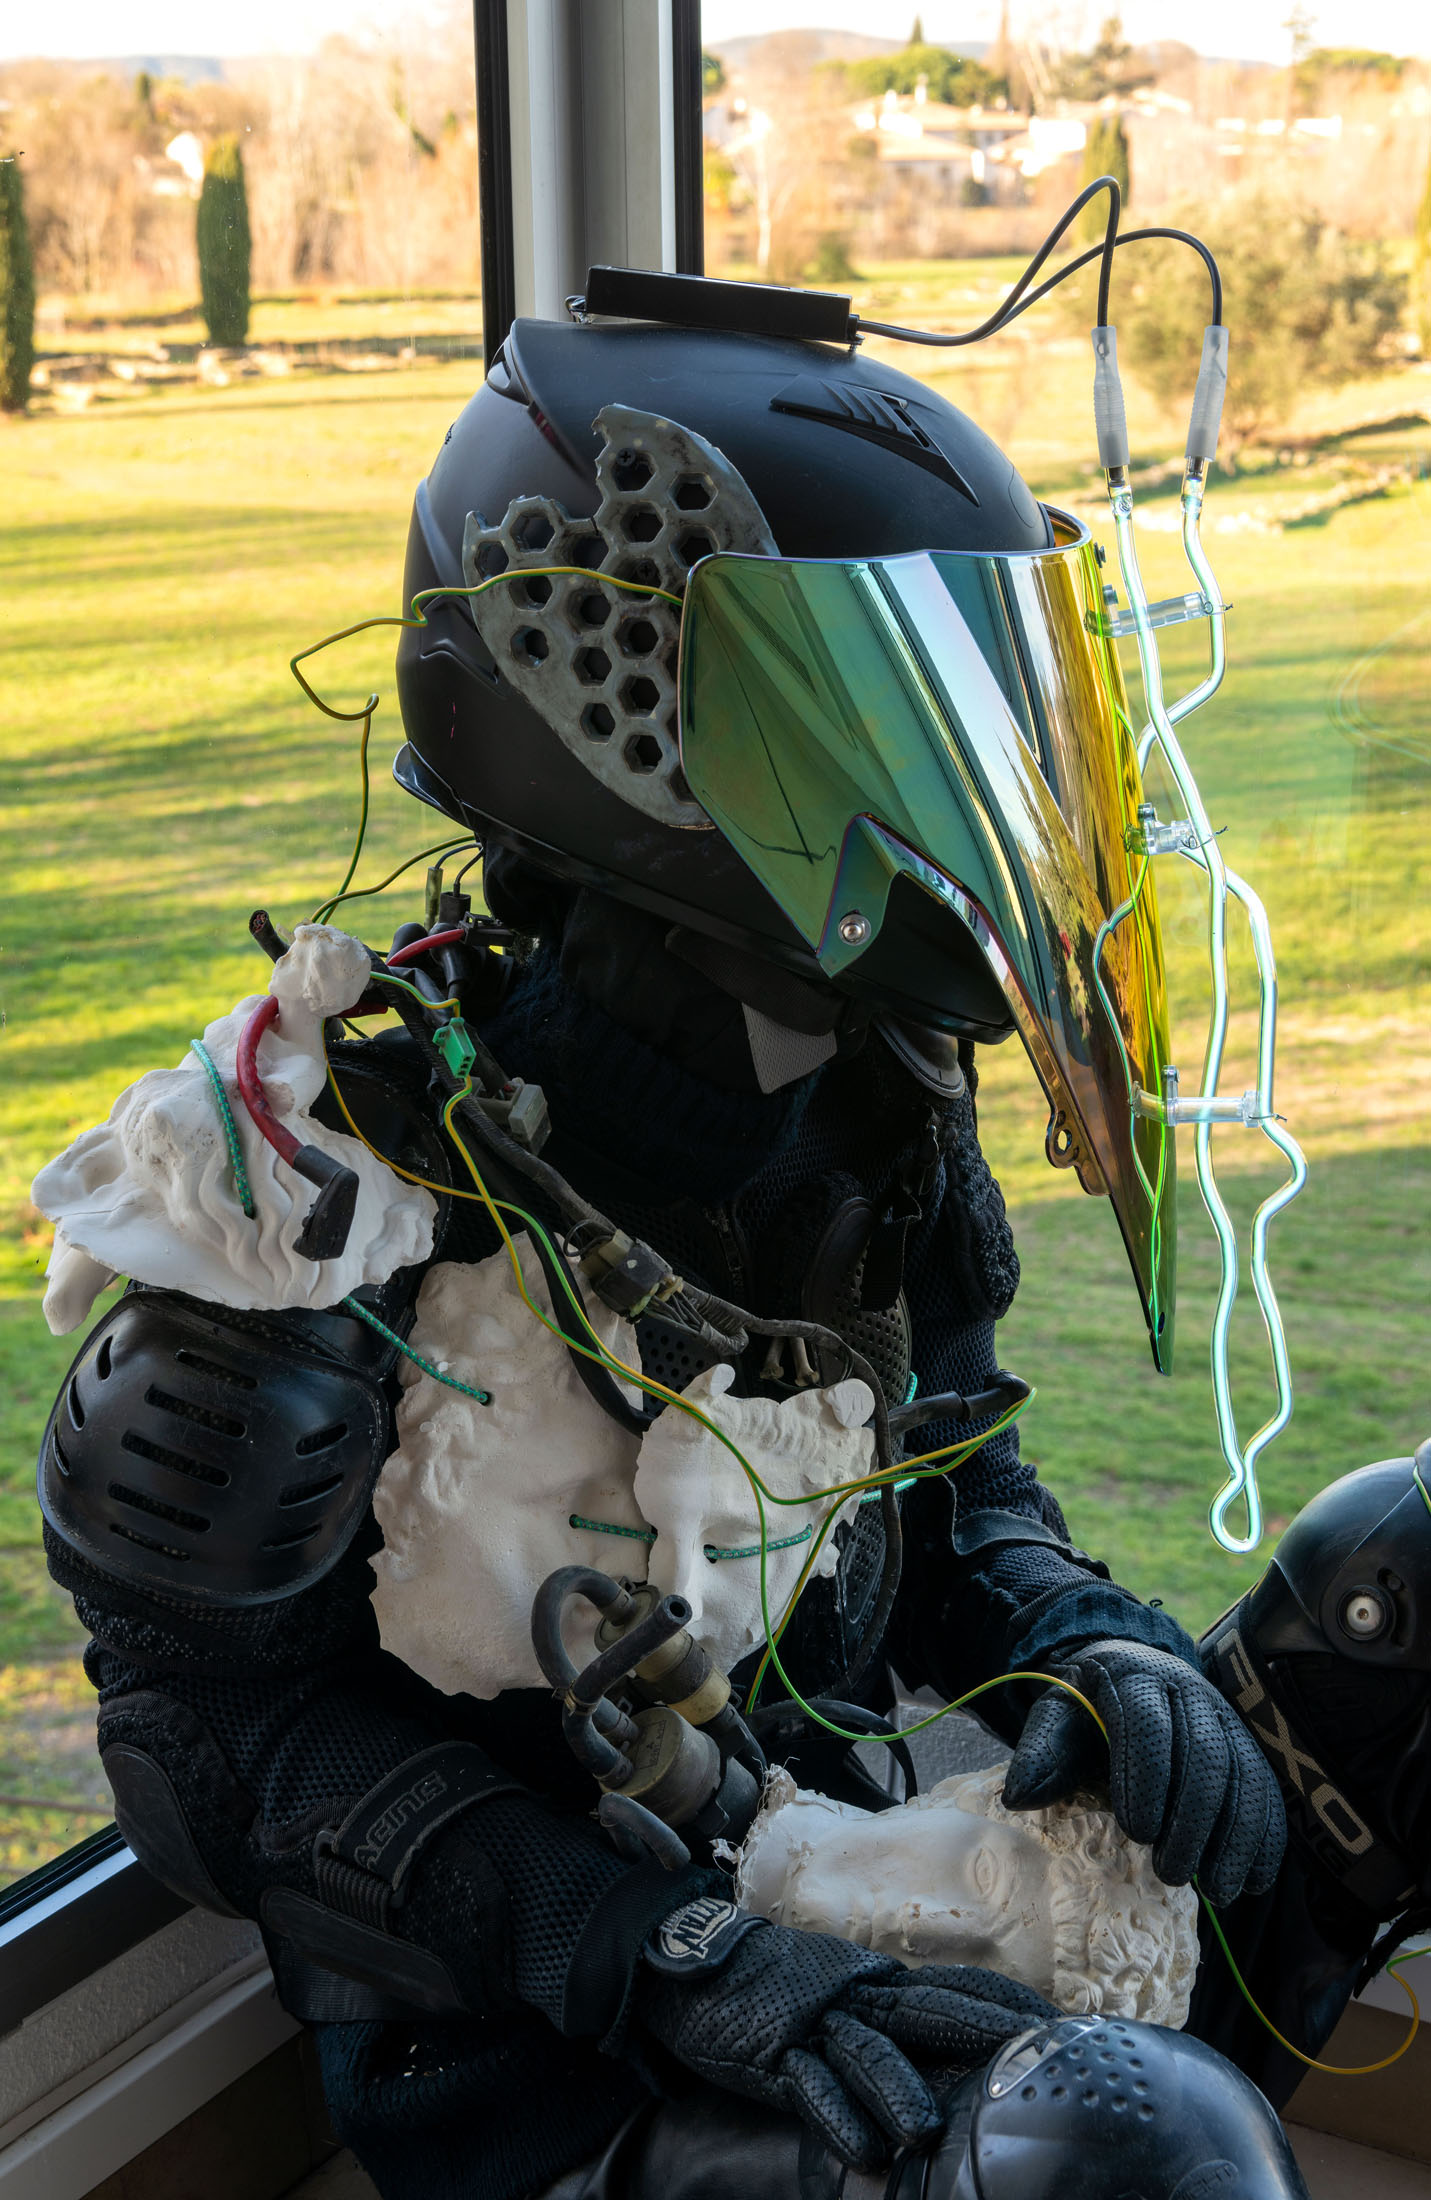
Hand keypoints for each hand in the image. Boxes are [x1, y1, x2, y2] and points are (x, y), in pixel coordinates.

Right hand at [634, 1895, 1056, 2168]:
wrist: (692, 1961)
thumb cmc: (772, 1986)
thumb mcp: (837, 1995)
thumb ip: (883, 2021)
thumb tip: (942, 2056)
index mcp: (875, 1981)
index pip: (953, 1987)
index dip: (1004, 2003)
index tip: (1060, 2020)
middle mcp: (856, 1995)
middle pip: (928, 2011)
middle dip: (982, 2032)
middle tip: (1037, 2054)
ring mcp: (815, 2021)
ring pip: (868, 2053)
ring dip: (900, 2091)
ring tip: (928, 2131)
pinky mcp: (773, 2048)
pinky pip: (808, 2084)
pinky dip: (836, 2116)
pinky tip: (862, 2149)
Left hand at [1002, 1638, 1286, 1904]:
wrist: (1127, 1675)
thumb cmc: (1087, 1708)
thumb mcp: (1056, 1718)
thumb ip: (1041, 1753)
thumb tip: (1019, 1798)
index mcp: (1131, 1676)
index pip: (1146, 1723)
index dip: (1146, 1777)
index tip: (1138, 1832)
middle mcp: (1187, 1690)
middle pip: (1203, 1754)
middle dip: (1192, 1819)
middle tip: (1172, 1873)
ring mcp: (1224, 1717)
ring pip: (1243, 1774)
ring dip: (1236, 1837)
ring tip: (1217, 1890)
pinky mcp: (1248, 1745)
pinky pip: (1267, 1790)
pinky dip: (1265, 1837)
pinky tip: (1254, 1880)